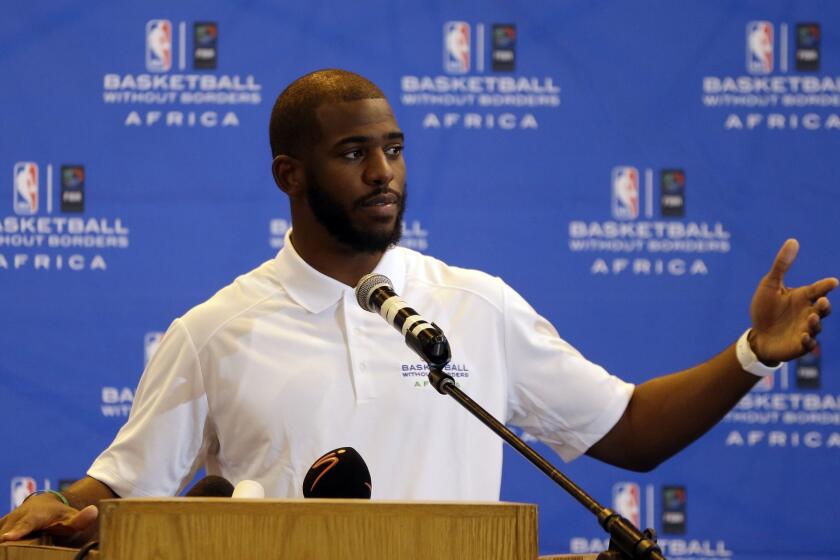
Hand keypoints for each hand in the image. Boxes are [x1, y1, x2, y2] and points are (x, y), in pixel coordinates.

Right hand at [0, 494, 97, 543]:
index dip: (17, 531)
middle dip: (5, 541)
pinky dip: (2, 541)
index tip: (8, 537)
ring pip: (1, 532)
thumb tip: (94, 511)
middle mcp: (18, 516)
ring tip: (7, 551)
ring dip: (3, 542)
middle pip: (7, 532)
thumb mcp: (71, 517)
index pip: (26, 524)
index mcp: (35, 515)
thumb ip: (81, 519)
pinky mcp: (1, 524)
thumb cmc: (60, 514)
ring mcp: (7, 520)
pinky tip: (6, 548)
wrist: (46, 503)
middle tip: (8, 550)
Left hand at [750, 239, 837, 363]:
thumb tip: (793, 240)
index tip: (833, 282)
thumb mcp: (770, 285)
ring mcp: (805, 329)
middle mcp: (808, 312)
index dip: (826, 286)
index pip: (818, 289)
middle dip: (825, 306)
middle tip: (822, 301)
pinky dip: (807, 341)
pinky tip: (803, 336)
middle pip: (822, 308)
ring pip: (816, 326)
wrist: (757, 335)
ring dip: (815, 322)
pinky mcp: (799, 345)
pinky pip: (808, 344)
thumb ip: (781, 265)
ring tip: (811, 317)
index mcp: (803, 297)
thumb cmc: (765, 309)